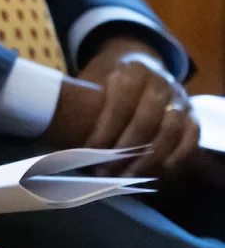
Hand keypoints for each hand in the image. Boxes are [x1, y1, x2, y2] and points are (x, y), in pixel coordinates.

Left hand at [79, 38, 199, 176]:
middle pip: (146, 120)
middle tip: (105, 171)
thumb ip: (82, 104)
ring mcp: (180, 99)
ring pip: (170, 131)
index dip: (105, 130)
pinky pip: (191, 137)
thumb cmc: (110, 85)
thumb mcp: (94, 84)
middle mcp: (162, 83)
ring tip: (126, 176)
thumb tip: (54, 135)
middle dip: (125, 149)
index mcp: (134, 70)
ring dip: (148, 158)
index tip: (89, 151)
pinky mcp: (192, 116)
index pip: (120, 103)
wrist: (143, 70)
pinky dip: (177, 155)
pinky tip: (158, 171)